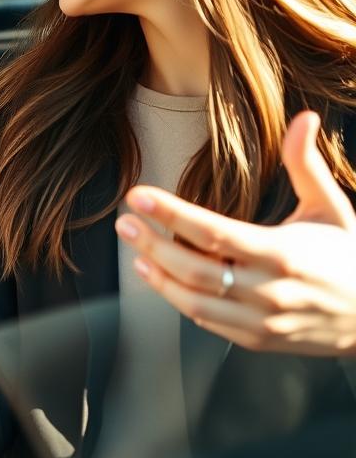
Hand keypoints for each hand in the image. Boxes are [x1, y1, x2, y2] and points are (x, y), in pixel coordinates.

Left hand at [116, 111, 355, 355]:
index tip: (137, 194)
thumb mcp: (330, 207)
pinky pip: (207, 323)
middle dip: (152, 244)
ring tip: (134, 252)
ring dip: (158, 276)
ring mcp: (263, 321)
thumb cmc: (347, 255)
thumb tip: (306, 117)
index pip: (214, 232)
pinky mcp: (257, 340)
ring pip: (195, 302)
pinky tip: (159, 276)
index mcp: (283, 253)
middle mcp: (270, 291)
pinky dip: (178, 299)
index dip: (170, 213)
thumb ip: (306, 164)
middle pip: (195, 270)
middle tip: (124, 221)